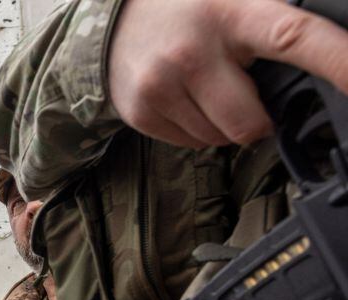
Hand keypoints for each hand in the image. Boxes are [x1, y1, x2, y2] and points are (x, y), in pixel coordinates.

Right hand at [108, 0, 347, 147]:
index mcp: (233, 13)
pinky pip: (192, 144)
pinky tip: (183, 98)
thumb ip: (275, 26)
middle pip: (250, 122)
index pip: (295, 38)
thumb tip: (331, 63)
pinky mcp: (141, 111)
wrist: (114, 19)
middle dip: (257, 119)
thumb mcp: (236, 2)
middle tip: (243, 90)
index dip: (337, 62)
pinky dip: (195, 128)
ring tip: (205, 88)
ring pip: (220, 139)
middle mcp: (192, 50)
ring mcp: (161, 85)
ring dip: (223, 123)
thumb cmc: (189, 9)